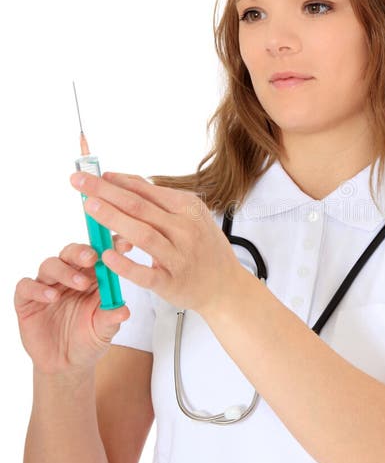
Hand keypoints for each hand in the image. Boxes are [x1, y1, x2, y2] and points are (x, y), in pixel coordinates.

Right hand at [14, 240, 131, 374]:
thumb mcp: (104, 331)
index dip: (110, 246)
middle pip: (72, 253)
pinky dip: (38, 289)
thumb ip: (111, 318)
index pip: (99, 254)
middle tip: (93, 258)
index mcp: (92, 278)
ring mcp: (47, 286)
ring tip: (80, 284)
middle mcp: (69, 276)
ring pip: (50, 265)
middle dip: (83, 252)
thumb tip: (124, 310)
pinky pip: (26, 286)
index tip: (125, 245)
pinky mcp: (27, 300)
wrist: (66, 364)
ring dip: (65, 271)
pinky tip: (52, 297)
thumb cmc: (89, 340)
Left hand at [69, 171, 241, 315]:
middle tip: (80, 182)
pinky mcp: (171, 282)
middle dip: (106, 192)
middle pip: (139, 207)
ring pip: (142, 234)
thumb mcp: (191, 217)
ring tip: (89, 208)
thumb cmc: (204, 249)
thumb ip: (161, 201)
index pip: (147, 191)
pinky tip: (106, 256)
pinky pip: (145, 273)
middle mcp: (185, 230)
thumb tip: (124, 182)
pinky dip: (125, 264)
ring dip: (113, 219)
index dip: (118, 181)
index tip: (94, 175)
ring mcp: (179, 257)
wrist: (225, 286)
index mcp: (189, 209)